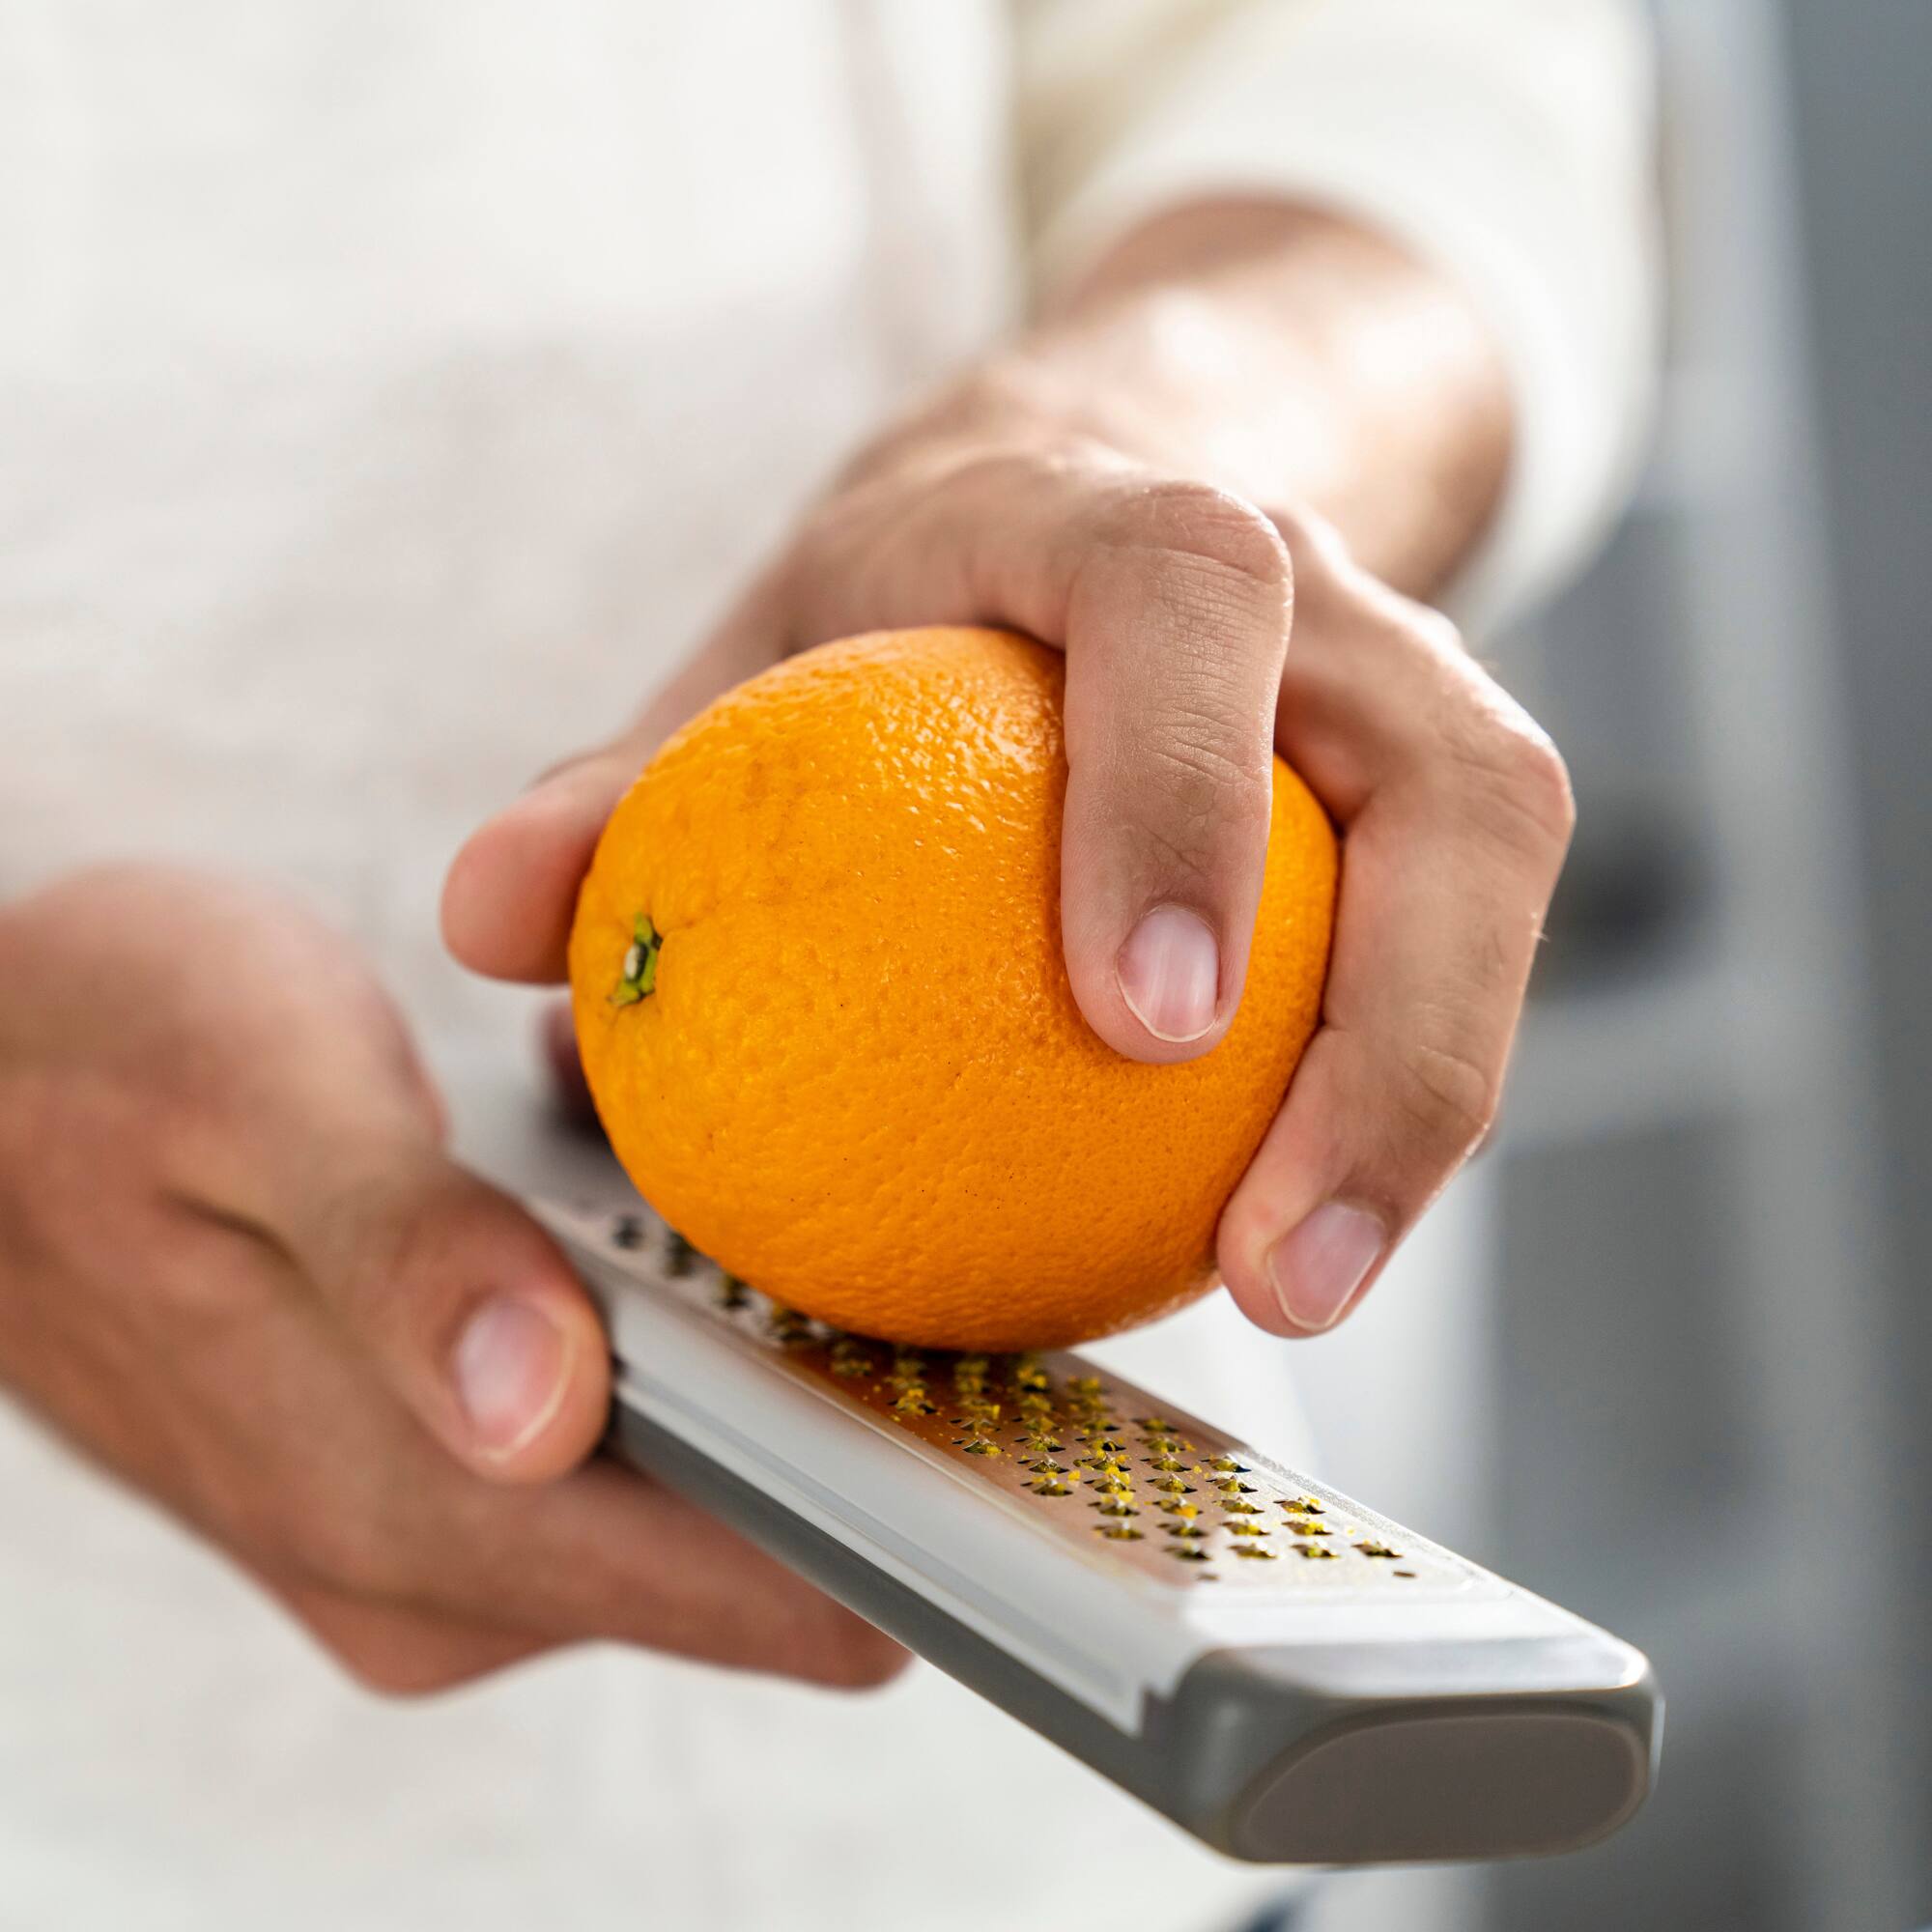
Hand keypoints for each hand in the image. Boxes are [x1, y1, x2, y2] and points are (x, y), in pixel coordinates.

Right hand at [0, 866, 902, 1691]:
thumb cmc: (108, 1054)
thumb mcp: (250, 1088)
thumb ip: (398, 1253)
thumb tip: (541, 1410)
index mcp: (409, 1511)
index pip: (756, 1588)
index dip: (927, 1518)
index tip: (1062, 1417)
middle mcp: (440, 1577)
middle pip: (766, 1558)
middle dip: (880, 1436)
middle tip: (961, 1252)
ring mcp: (449, 1541)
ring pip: (715, 1507)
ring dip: (799, 1385)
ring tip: (837, 1217)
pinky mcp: (455, 1483)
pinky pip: (651, 1459)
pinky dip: (717, 1366)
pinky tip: (728, 1230)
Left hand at [445, 410, 1570, 1340]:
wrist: (1081, 512)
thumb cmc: (901, 611)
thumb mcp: (750, 668)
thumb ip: (632, 786)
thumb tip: (486, 919)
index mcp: (1108, 522)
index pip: (1189, 599)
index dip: (1183, 794)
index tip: (1142, 1017)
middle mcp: (1310, 597)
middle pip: (1456, 767)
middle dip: (1395, 1021)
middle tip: (1265, 1247)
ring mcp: (1402, 692)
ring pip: (1500, 873)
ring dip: (1428, 1096)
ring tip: (1295, 1282)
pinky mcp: (1439, 800)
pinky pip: (1467, 953)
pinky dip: (1399, 1098)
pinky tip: (1287, 1235)